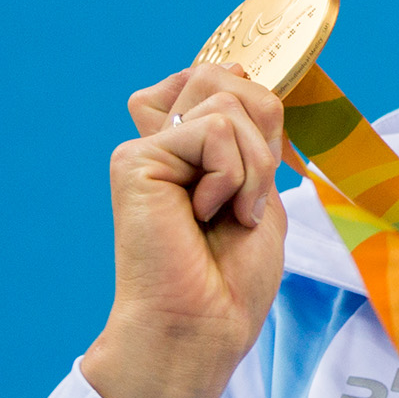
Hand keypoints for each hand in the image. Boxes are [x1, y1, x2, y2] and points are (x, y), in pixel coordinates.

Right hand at [76, 64, 288, 397]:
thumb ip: (250, 129)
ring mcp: (145, 147)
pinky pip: (214, 130)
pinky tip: (205, 215)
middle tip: (244, 204)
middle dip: (263, 141)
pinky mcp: (135, 160)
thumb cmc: (232, 277)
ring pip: (228, 100)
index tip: (255, 186)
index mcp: (188, 145)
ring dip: (252, 167)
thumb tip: (237, 69)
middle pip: (229, 79)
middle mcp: (161, 139)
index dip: (262, 123)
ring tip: (228, 215)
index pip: (230, 78)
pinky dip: (231, 177)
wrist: (203, 327)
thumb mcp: (260, 187)